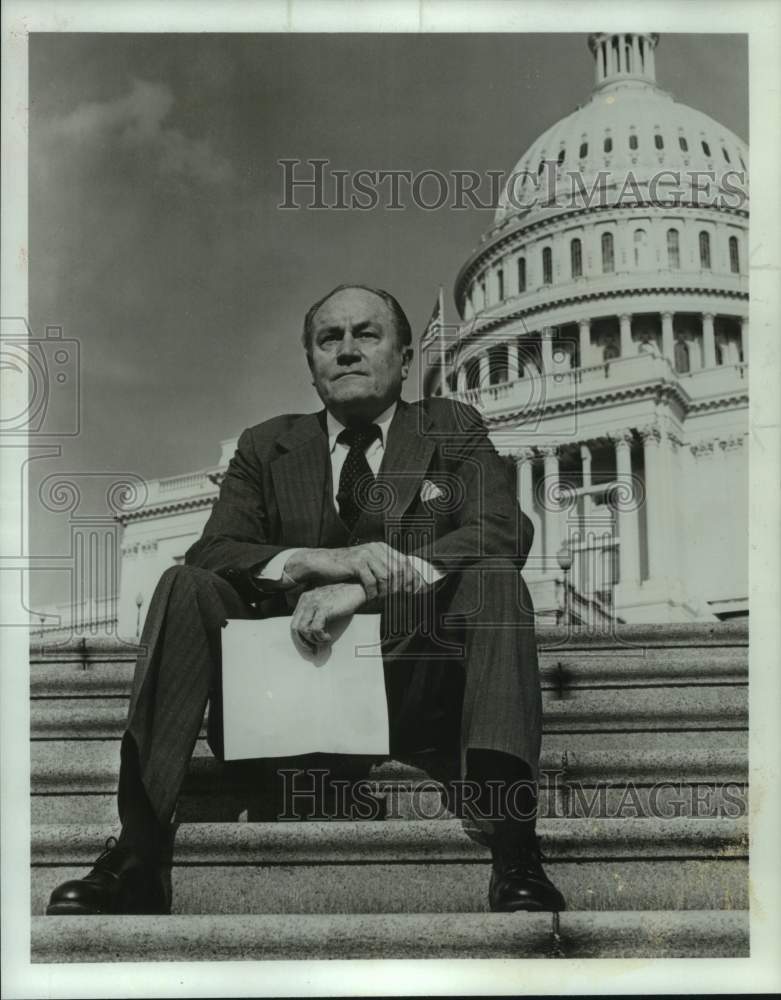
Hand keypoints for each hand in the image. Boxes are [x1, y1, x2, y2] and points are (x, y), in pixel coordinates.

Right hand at [285, 543, 423, 599]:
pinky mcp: (357, 563)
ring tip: (381, 598)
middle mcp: (376, 548)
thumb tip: (403, 580)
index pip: (404, 561)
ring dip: (385, 591)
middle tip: (400, 597)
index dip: (413, 576)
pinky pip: (371, 582)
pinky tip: (370, 597)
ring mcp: (366, 555)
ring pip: (386, 577)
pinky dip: (373, 592)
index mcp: (381, 547)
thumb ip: (383, 568)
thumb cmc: (345, 567)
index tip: (417, 590)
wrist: (322, 562)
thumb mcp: (367, 564)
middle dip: (401, 586)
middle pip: (398, 570)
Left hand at [290, 582, 366, 651]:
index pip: (294, 621)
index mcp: (305, 599)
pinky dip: (321, 637)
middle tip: (312, 649)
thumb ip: (314, 613)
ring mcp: (315, 604)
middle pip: (295, 626)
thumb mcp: (323, 602)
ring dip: (313, 640)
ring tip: (322, 641)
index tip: (307, 645)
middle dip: (303, 641)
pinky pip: (316, 629)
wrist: (357, 591)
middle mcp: (307, 600)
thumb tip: (309, 633)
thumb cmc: (342, 598)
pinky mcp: (324, 609)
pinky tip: (328, 637)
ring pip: (304, 629)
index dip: (299, 636)